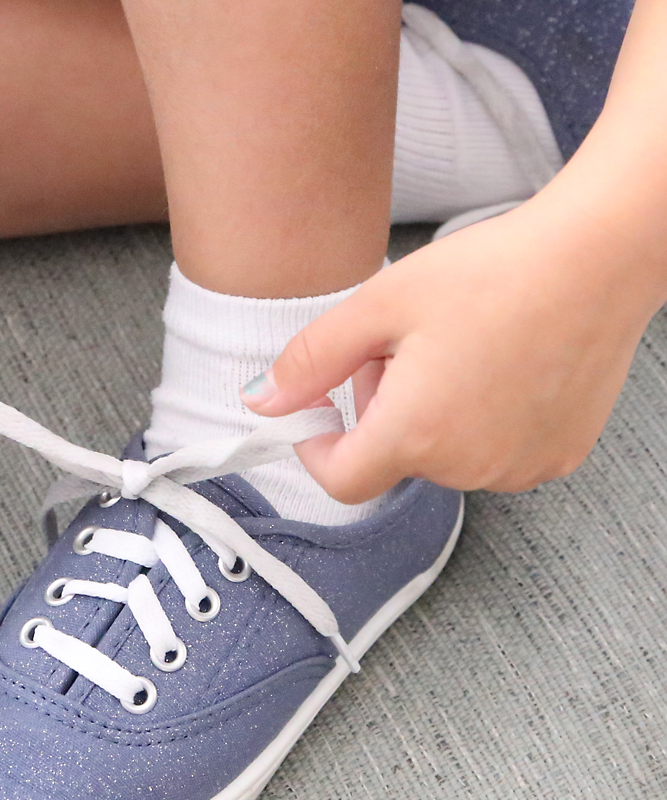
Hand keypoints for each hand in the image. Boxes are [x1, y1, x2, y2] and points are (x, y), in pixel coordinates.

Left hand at [243, 199, 660, 502]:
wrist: (598, 257)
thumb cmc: (493, 273)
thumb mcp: (380, 305)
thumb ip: (311, 361)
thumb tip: (262, 402)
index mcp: (416, 435)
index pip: (341, 481)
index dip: (318, 448)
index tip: (320, 412)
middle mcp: (467, 467)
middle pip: (393, 457)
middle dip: (382, 409)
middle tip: (403, 345)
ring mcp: (517, 468)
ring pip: (443, 455)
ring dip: (431, 415)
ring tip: (458, 349)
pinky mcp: (555, 456)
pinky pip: (492, 453)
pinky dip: (479, 420)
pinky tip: (498, 367)